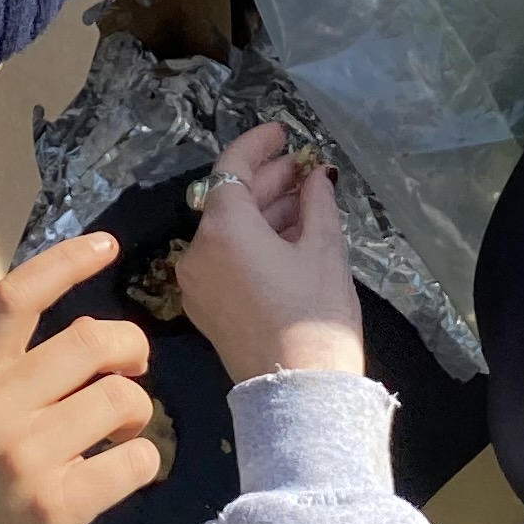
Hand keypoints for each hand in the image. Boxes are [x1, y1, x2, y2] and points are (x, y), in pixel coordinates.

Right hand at [0, 231, 162, 523]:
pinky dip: (141, 464)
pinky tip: (121, 475)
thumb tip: (83, 353)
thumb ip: (3, 386)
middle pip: (92, 340)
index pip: (17, 297)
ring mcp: (25, 456)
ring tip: (121, 435)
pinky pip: (134, 460)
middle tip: (134, 370)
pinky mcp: (58, 504)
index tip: (107, 244)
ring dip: (138, 414)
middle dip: (130, 349)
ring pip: (122, 399)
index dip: (67, 261)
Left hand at [174, 122, 366, 384]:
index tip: (282, 132)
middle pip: (229, 199)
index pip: (233, 168)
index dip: (258, 144)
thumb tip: (316, 177)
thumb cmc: (315, 317)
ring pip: (228, 231)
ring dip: (264, 212)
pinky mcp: (206, 307)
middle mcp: (198, 251)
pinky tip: (288, 236)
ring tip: (305, 199)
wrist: (298, 392)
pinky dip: (253, 241)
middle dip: (268, 180)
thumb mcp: (325, 250)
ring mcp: (197, 282)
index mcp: (223, 229)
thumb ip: (317, 203)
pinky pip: (226, 258)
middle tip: (305, 169)